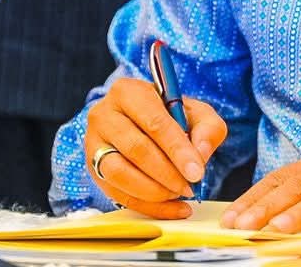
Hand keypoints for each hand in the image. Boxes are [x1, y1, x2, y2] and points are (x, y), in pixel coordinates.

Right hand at [84, 77, 227, 218]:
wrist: (142, 122)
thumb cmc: (170, 115)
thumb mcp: (196, 112)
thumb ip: (208, 128)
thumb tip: (200, 154)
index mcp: (128, 91)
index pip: (154, 123)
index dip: (177, 150)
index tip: (196, 172)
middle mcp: (104, 114)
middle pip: (136, 149)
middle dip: (167, 173)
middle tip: (189, 186)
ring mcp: (93, 143)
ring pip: (120, 173)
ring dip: (154, 191)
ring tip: (177, 193)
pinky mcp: (93, 168)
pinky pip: (117, 194)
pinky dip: (147, 206)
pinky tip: (170, 207)